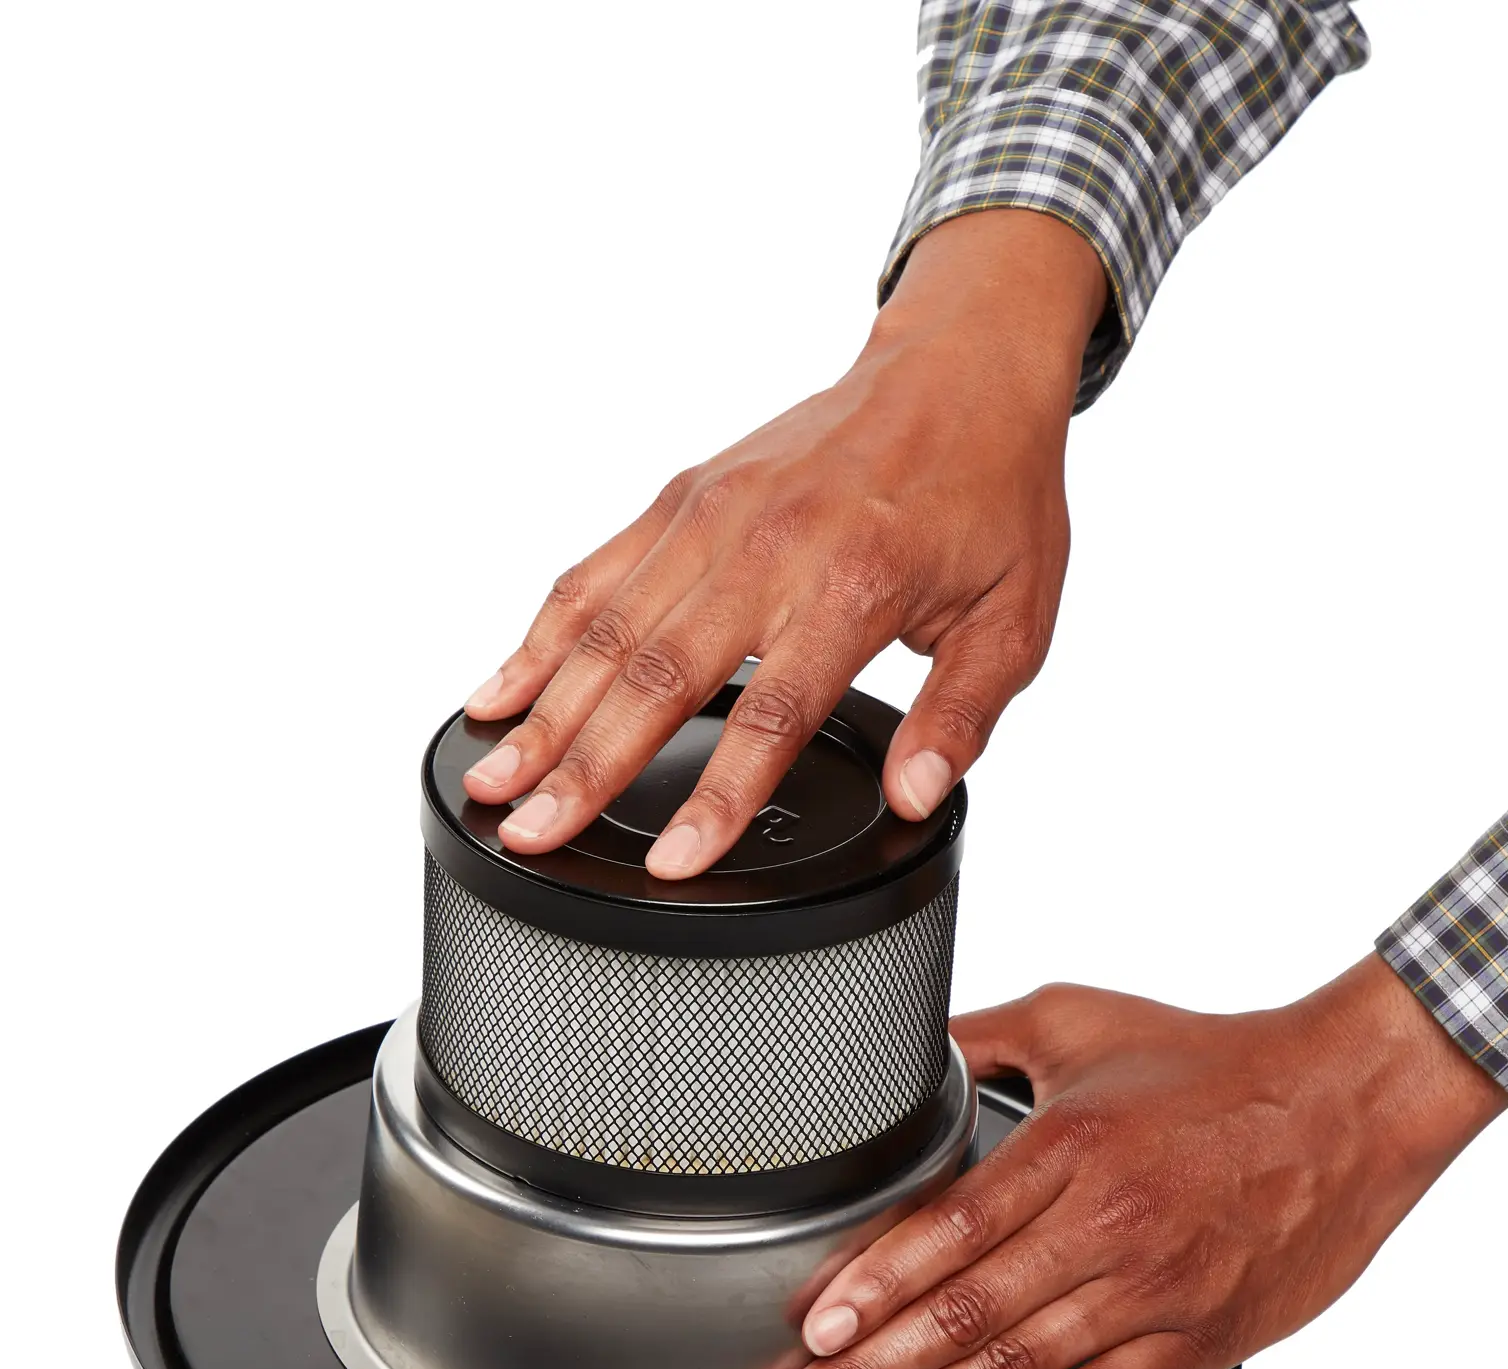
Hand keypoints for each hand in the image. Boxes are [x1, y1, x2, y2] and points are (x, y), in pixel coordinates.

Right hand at [460, 209, 1106, 877]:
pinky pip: (592, 575)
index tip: (673, 862)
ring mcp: (711, 516)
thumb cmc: (987, 492)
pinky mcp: (679, 497)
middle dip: (586, 767)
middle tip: (533, 833)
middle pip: (658, 677)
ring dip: (544, 712)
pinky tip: (499, 693)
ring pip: (606, 629)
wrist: (956, 367)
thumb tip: (915, 794)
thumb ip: (961, 715)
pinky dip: (538, 638)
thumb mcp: (1015, 618)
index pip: (771, 715)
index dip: (718, 798)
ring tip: (493, 779)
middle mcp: (768, 548)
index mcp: (855, 586)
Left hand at [760, 956, 1507, 1368]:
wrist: (1346, 1106)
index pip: (951, 1232)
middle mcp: (1109, 1228)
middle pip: (966, 1317)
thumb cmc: (1213, 1065)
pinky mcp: (1193, 1338)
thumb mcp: (1080, 1020)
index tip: (814, 1329)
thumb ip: (980, 1037)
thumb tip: (904, 1047)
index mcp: (1073, 1149)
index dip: (875, 1287)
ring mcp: (1152, 1292)